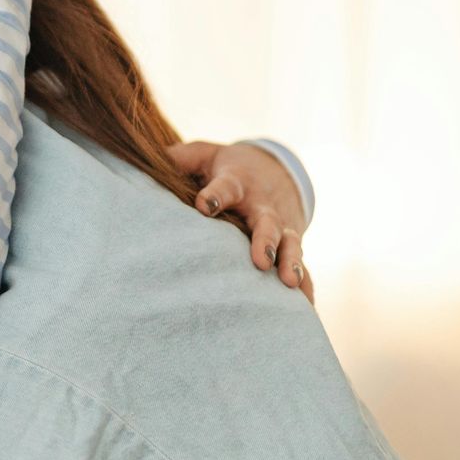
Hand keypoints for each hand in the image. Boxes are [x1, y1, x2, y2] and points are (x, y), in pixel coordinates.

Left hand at [167, 140, 313, 300]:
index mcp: (237, 181)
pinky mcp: (290, 242)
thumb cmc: (226, 166)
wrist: (274, 169)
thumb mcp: (204, 155)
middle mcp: (262, 204)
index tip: (203, 206)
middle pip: (266, 222)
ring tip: (289, 283)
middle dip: (265, 240)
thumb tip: (154, 160)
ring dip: (290, 262)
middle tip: (261, 261)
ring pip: (289, 243)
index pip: (225, 187)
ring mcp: (281, 225)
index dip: (215, 195)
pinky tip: (306, 305)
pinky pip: (300, 263)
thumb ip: (180, 158)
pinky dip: (305, 284)